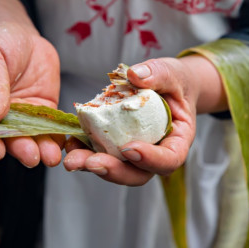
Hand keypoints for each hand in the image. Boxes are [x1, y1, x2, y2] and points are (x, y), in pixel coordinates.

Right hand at [0, 20, 63, 167]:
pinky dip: (54, 139)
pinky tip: (62, 146)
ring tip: (50, 157)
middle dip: (17, 148)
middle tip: (30, 157)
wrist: (20, 35)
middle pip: (2, 138)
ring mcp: (16, 117)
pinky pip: (46, 129)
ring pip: (26, 138)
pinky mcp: (38, 114)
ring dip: (38, 149)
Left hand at [63, 56, 222, 185]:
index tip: (130, 149)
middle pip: (138, 174)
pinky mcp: (115, 147)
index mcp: (177, 141)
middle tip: (91, 163)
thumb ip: (157, 74)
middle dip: (113, 171)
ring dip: (92, 165)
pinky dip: (85, 150)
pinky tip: (71, 143)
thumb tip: (135, 75)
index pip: (169, 159)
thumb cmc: (174, 82)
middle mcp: (156, 154)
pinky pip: (101, 154)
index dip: (150, 159)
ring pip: (116, 169)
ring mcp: (134, 154)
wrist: (167, 87)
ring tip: (72, 158)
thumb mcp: (171, 73)